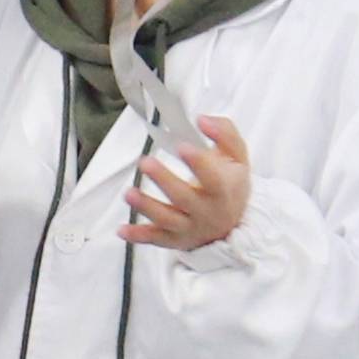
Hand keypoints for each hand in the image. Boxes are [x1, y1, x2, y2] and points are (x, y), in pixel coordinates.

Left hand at [124, 117, 252, 250]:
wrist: (232, 223)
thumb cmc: (230, 184)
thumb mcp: (237, 157)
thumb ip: (224, 133)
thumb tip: (202, 119)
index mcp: (224, 189)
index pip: (213, 178)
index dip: (199, 163)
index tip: (182, 146)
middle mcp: (207, 211)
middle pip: (184, 197)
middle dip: (164, 180)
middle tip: (145, 162)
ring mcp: (190, 227)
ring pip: (166, 219)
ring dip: (146, 207)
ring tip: (128, 193)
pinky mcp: (174, 239)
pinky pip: (155, 239)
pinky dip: (138, 237)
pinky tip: (121, 230)